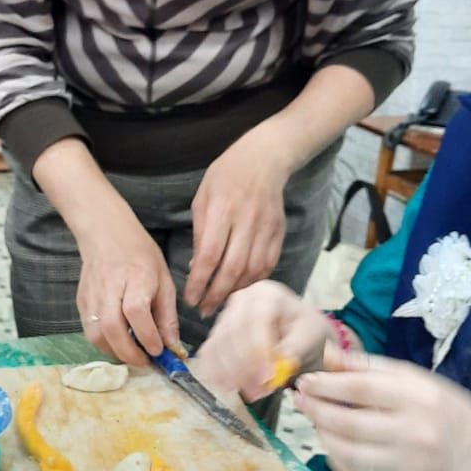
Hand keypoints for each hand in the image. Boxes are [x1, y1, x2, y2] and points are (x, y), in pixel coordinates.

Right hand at [75, 210, 181, 366]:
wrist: (105, 234)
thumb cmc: (140, 255)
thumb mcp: (164, 280)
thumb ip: (167, 315)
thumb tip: (172, 347)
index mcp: (136, 277)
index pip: (137, 312)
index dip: (147, 335)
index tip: (159, 351)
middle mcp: (110, 287)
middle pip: (112, 328)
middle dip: (129, 353)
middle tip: (144, 362)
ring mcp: (91, 296)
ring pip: (96, 334)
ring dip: (114, 352)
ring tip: (131, 355)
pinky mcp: (81, 302)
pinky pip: (89, 330)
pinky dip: (104, 344)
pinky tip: (118, 343)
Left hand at [185, 125, 292, 316]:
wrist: (264, 159)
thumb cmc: (225, 177)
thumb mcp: (202, 199)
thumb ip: (200, 234)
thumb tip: (198, 268)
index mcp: (223, 210)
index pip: (211, 255)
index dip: (200, 281)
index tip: (190, 299)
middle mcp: (247, 220)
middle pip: (233, 268)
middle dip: (217, 295)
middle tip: (204, 310)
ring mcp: (267, 227)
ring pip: (253, 271)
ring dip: (236, 292)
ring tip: (219, 303)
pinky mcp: (279, 232)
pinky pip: (268, 265)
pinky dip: (253, 282)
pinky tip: (240, 289)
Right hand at [192, 282, 332, 401]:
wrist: (294, 329)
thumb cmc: (303, 330)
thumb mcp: (309, 337)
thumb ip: (294, 351)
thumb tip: (276, 366)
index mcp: (268, 295)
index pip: (258, 319)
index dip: (259, 349)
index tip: (267, 376)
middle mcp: (243, 299)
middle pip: (234, 332)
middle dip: (243, 366)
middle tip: (256, 391)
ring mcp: (227, 313)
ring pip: (219, 343)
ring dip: (229, 372)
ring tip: (247, 392)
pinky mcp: (218, 330)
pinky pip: (210, 350)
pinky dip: (215, 369)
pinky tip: (225, 385)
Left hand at [292, 344, 470, 470]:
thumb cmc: (447, 410)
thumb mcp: (416, 378)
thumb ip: (369, 366)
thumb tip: (327, 352)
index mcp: (418, 397)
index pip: (360, 390)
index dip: (326, 385)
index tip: (305, 381)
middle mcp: (413, 432)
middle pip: (349, 422)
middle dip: (316, 410)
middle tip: (300, 400)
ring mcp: (406, 464)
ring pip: (347, 452)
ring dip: (322, 435)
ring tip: (315, 420)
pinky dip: (336, 459)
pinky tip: (332, 445)